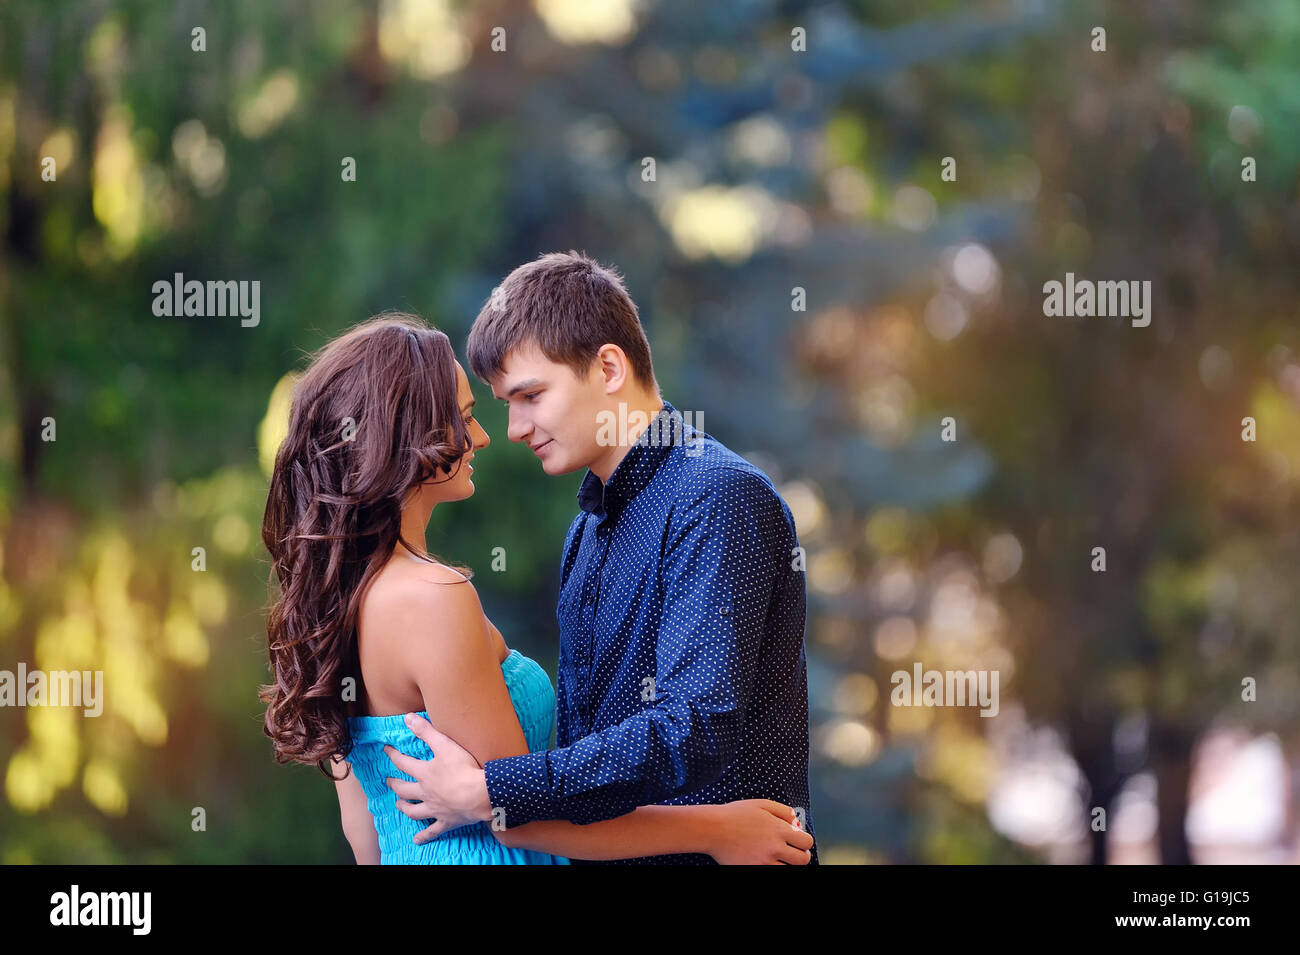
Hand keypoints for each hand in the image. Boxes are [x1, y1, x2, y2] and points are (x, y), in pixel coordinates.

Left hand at [383, 713, 491, 843]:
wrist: (479, 795)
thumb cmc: (464, 769)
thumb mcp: (445, 744)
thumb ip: (426, 731)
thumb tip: (407, 718)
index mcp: (425, 773)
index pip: (404, 762)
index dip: (393, 755)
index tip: (386, 750)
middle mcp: (425, 792)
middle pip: (405, 789)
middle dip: (395, 784)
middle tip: (389, 781)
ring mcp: (435, 808)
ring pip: (414, 811)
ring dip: (405, 808)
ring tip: (399, 805)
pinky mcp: (446, 821)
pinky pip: (432, 831)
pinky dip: (424, 836)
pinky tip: (416, 840)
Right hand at [706, 799, 813, 864]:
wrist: (713, 829)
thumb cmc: (736, 814)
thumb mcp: (761, 804)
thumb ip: (783, 811)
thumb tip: (797, 822)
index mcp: (778, 829)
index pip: (806, 842)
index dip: (805, 842)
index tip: (799, 841)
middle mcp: (774, 847)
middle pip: (803, 860)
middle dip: (802, 856)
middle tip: (795, 853)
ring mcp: (764, 861)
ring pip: (790, 870)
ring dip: (789, 865)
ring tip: (783, 859)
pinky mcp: (754, 870)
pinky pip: (774, 873)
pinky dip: (775, 868)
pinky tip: (771, 863)